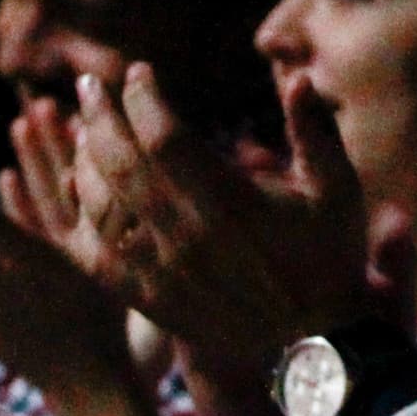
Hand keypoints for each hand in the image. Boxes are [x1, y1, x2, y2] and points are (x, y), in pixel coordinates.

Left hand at [69, 65, 381, 366]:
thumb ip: (314, 131)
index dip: (143, 98)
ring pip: (100, 205)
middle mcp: (190, 236)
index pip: (165, 136)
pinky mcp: (150, 299)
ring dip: (83, 161)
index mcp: (233, 203)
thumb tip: (296, 77)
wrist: (315, 342)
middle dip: (100, 116)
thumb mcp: (338, 190)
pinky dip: (79, 218)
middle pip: (120, 163)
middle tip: (90, 85)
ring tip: (84, 132)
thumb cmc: (330, 258)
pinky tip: (78, 193)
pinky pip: (95, 254)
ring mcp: (164, 271)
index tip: (138, 73)